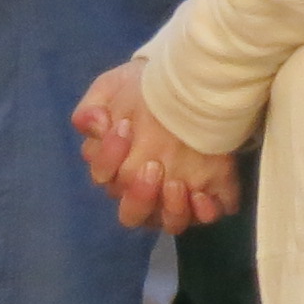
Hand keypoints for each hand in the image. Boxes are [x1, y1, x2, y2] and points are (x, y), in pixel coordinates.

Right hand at [72, 59, 240, 234]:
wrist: (186, 80)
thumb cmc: (143, 88)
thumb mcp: (112, 87)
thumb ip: (93, 107)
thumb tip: (93, 124)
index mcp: (117, 170)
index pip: (105, 177)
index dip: (110, 157)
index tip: (125, 127)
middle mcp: (144, 190)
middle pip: (132, 214)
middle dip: (140, 195)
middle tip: (152, 167)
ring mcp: (176, 198)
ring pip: (169, 223)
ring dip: (171, 209)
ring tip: (177, 184)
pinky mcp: (210, 196)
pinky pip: (206, 217)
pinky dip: (204, 212)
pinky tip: (204, 194)